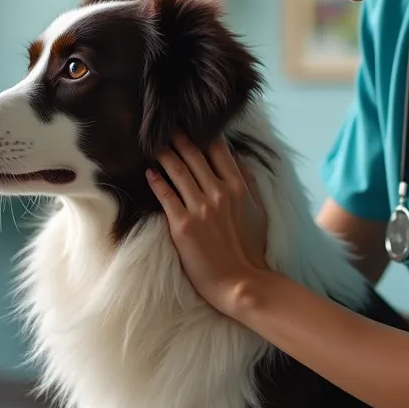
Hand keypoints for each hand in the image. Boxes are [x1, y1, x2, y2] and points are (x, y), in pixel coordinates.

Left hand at [145, 134, 269, 313]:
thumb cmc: (250, 249)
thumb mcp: (258, 211)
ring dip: (165, 155)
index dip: (205, 135)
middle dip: (180, 138)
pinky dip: (157, 181)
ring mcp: (200, 208)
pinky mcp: (183, 225)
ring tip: (155, 144)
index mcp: (239, 187)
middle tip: (168, 127)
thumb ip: (249, 183)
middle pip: (195, 156)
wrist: (240, 282)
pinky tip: (150, 173)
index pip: (219, 151)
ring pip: (178, 171)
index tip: (194, 125)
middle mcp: (219, 193)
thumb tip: (239, 159)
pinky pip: (166, 196)